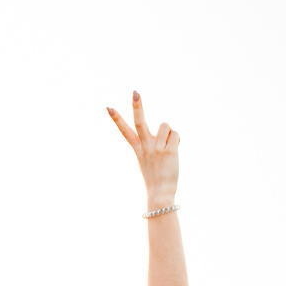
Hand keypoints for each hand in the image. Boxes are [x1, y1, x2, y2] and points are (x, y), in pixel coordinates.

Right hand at [107, 91, 178, 207]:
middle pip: (140, 122)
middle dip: (137, 106)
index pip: (124, 130)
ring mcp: (156, 149)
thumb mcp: (148, 159)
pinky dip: (177, 141)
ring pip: (165, 126)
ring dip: (169, 133)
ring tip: (168, 148)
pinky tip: (174, 152)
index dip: (116, 118)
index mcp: (137, 149)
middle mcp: (145, 147)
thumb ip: (154, 142)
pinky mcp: (169, 151)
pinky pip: (176, 135)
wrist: (160, 193)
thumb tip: (167, 128)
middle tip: (135, 92)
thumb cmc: (155, 177)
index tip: (108, 107)